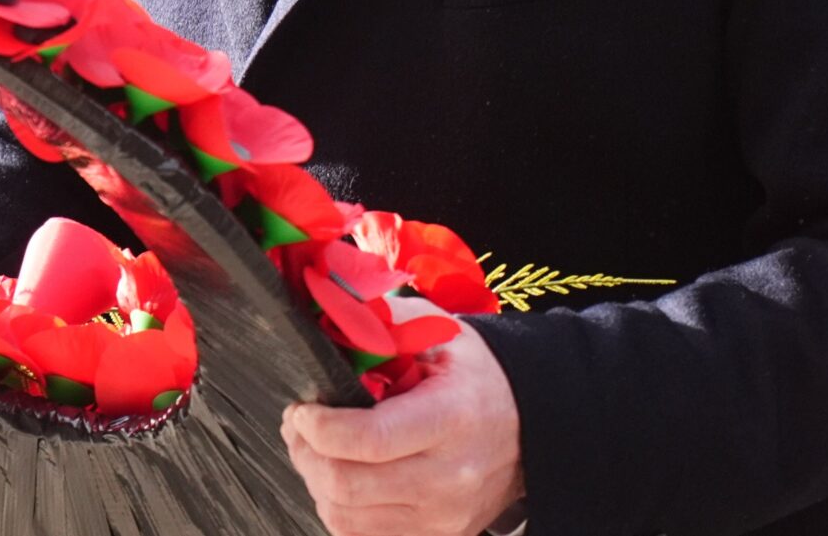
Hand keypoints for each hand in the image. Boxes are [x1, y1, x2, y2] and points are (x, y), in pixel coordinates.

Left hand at [282, 305, 523, 535]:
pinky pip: (363, 535)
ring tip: (313, 450)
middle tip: (297, 427)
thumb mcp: (441, 334)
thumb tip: (330, 314)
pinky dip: (339, 508)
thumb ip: (385, 322)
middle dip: (306, 453)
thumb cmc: (477, 377)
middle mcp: (449, 476)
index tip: (302, 410)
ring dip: (315, 482)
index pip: (369, 439)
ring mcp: (443, 515)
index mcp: (451, 417)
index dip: (320, 428)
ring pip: (347, 518)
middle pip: (348, 485)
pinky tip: (339, 477)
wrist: (530, 428)